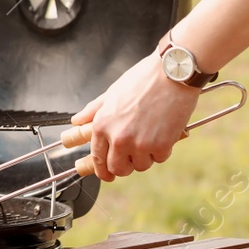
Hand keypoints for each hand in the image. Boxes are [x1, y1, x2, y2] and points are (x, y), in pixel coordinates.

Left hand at [71, 52, 200, 181]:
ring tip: (149, 136)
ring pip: (140, 166)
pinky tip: (162, 132)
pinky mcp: (161, 146)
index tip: (107, 174)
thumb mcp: (112, 93)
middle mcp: (119, 138)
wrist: (172, 73)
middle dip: (125, 166)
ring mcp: (140, 144)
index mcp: (103, 125)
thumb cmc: (142, 80)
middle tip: (131, 158)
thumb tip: (76, 121)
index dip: (102, 170)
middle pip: (118, 170)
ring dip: (145, 156)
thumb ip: (93, 111)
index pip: (98, 159)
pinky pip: (159, 159)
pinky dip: (162, 150)